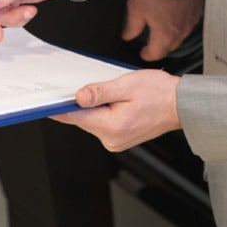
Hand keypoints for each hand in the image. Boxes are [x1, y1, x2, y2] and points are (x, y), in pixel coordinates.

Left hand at [52, 69, 180, 151]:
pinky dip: (103, 112)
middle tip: (87, 85)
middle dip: (81, 103)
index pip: (75, 117)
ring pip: (92, 121)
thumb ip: (99, 92)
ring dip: (94, 107)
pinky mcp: (120, 138)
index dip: (59, 108)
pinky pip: (102, 124)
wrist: (181, 104)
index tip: (45, 102)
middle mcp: (112, 139)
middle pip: (82, 119)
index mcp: (112, 126)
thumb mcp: (127, 85)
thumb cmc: (160, 93)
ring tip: (112, 93)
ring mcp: (116, 141)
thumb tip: (78, 97)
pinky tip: (114, 101)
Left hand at [122, 0, 203, 61]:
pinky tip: (174, 13)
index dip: (147, 55)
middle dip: (160, 46)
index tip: (143, 53)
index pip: (156, 54)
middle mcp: (180, 32)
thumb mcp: (136, 8)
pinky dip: (180, 22)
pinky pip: (188, 22)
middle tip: (151, 41)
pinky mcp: (197, 9)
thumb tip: (127, 36)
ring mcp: (191, 21)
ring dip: (171, 34)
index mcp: (164, 35)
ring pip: (180, 35)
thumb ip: (132, 26)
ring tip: (162, 26)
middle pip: (170, 47)